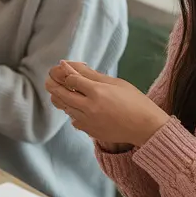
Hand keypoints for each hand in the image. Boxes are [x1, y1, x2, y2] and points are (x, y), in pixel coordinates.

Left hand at [45, 61, 170, 146]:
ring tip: (61, 92)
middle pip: (61, 94)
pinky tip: (78, 107)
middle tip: (49, 79)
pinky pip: (74, 120)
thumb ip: (91, 75)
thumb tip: (70, 65)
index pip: (70, 80)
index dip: (65, 73)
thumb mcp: (115, 83)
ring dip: (61, 99)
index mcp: (98, 92)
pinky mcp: (90, 131)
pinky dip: (73, 112)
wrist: (145, 127)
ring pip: (65, 108)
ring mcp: (88, 121)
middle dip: (53, 85)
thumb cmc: (134, 101)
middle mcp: (90, 107)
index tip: (63, 68)